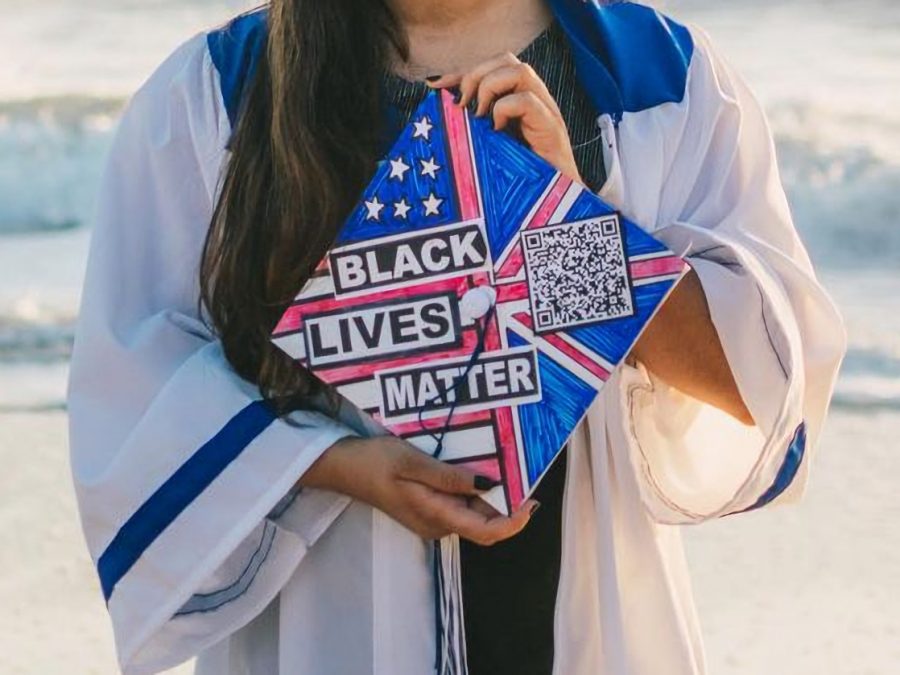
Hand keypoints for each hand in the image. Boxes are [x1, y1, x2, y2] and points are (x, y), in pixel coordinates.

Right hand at [299, 435, 538, 544]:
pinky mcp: (426, 507)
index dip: (514, 521)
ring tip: (505, 464)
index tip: (532, 500)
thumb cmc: (373, 462)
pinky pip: (460, 504)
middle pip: (484, 523)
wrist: (341, 467)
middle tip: (523, 472)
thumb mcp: (412, 462)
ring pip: (473, 513)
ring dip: (492, 496)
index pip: (486, 531)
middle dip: (509, 504)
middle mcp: (437, 524)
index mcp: (435, 517)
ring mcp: (431, 517)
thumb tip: (489, 484)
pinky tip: (478, 466)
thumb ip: (450, 476)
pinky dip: (474, 490)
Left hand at [426, 53, 581, 182]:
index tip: (436, 88)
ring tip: (478, 117)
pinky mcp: (551, 129)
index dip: (462, 73)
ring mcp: (546, 113)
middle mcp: (535, 102)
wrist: (551, 208)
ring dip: (490, 87)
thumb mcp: (486, 150)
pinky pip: (527, 100)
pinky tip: (497, 132)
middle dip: (475, 75)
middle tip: (461, 106)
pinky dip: (505, 110)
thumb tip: (441, 113)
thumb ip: (471, 129)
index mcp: (518, 104)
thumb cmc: (516, 185)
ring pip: (521, 71)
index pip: (491, 68)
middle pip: (506, 60)